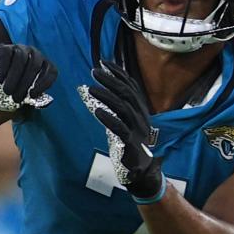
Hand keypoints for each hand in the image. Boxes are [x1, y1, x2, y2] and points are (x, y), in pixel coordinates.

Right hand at [0, 43, 56, 113]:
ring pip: (20, 59)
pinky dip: (3, 68)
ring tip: (7, 92)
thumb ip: (33, 98)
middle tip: (16, 99)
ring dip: (14, 77)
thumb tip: (40, 103)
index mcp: (44, 64)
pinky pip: (6, 55)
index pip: (51, 71)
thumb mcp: (26, 92)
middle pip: (34, 66)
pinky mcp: (5, 47)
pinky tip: (0, 80)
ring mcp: (20, 48)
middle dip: (25, 84)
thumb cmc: (16, 86)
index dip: (44, 83)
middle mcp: (35, 53)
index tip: (33, 95)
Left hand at [78, 60, 163, 199]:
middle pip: (126, 94)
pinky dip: (109, 118)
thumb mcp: (126, 121)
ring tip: (91, 88)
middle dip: (110, 80)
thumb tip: (106, 87)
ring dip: (107, 96)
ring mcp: (137, 130)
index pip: (131, 86)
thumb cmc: (130, 144)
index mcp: (141, 110)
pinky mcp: (131, 143)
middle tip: (94, 72)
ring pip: (123, 108)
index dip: (118, 73)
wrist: (141, 170)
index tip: (104, 63)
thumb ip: (119, 106)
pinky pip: (120, 128)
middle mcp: (141, 117)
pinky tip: (97, 111)